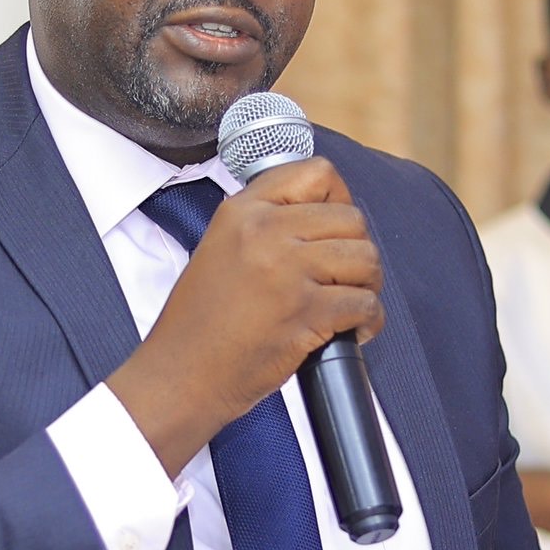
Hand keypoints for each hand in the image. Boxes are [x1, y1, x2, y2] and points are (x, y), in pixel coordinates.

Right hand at [107, 157, 382, 475]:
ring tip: (348, 304)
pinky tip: (352, 331)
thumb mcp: (219, 248)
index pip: (317, 173)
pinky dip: (368, 320)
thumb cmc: (200, 322)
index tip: (332, 229)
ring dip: (366, 284)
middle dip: (356, 250)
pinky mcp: (306, 312)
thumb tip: (326, 216)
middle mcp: (265, 232)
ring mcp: (287, 271)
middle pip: (351, 218)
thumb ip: (264, 224)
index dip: (338, 200)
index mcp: (242, 211)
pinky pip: (365, 303)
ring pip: (365, 258)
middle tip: (343, 279)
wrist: (181, 375)